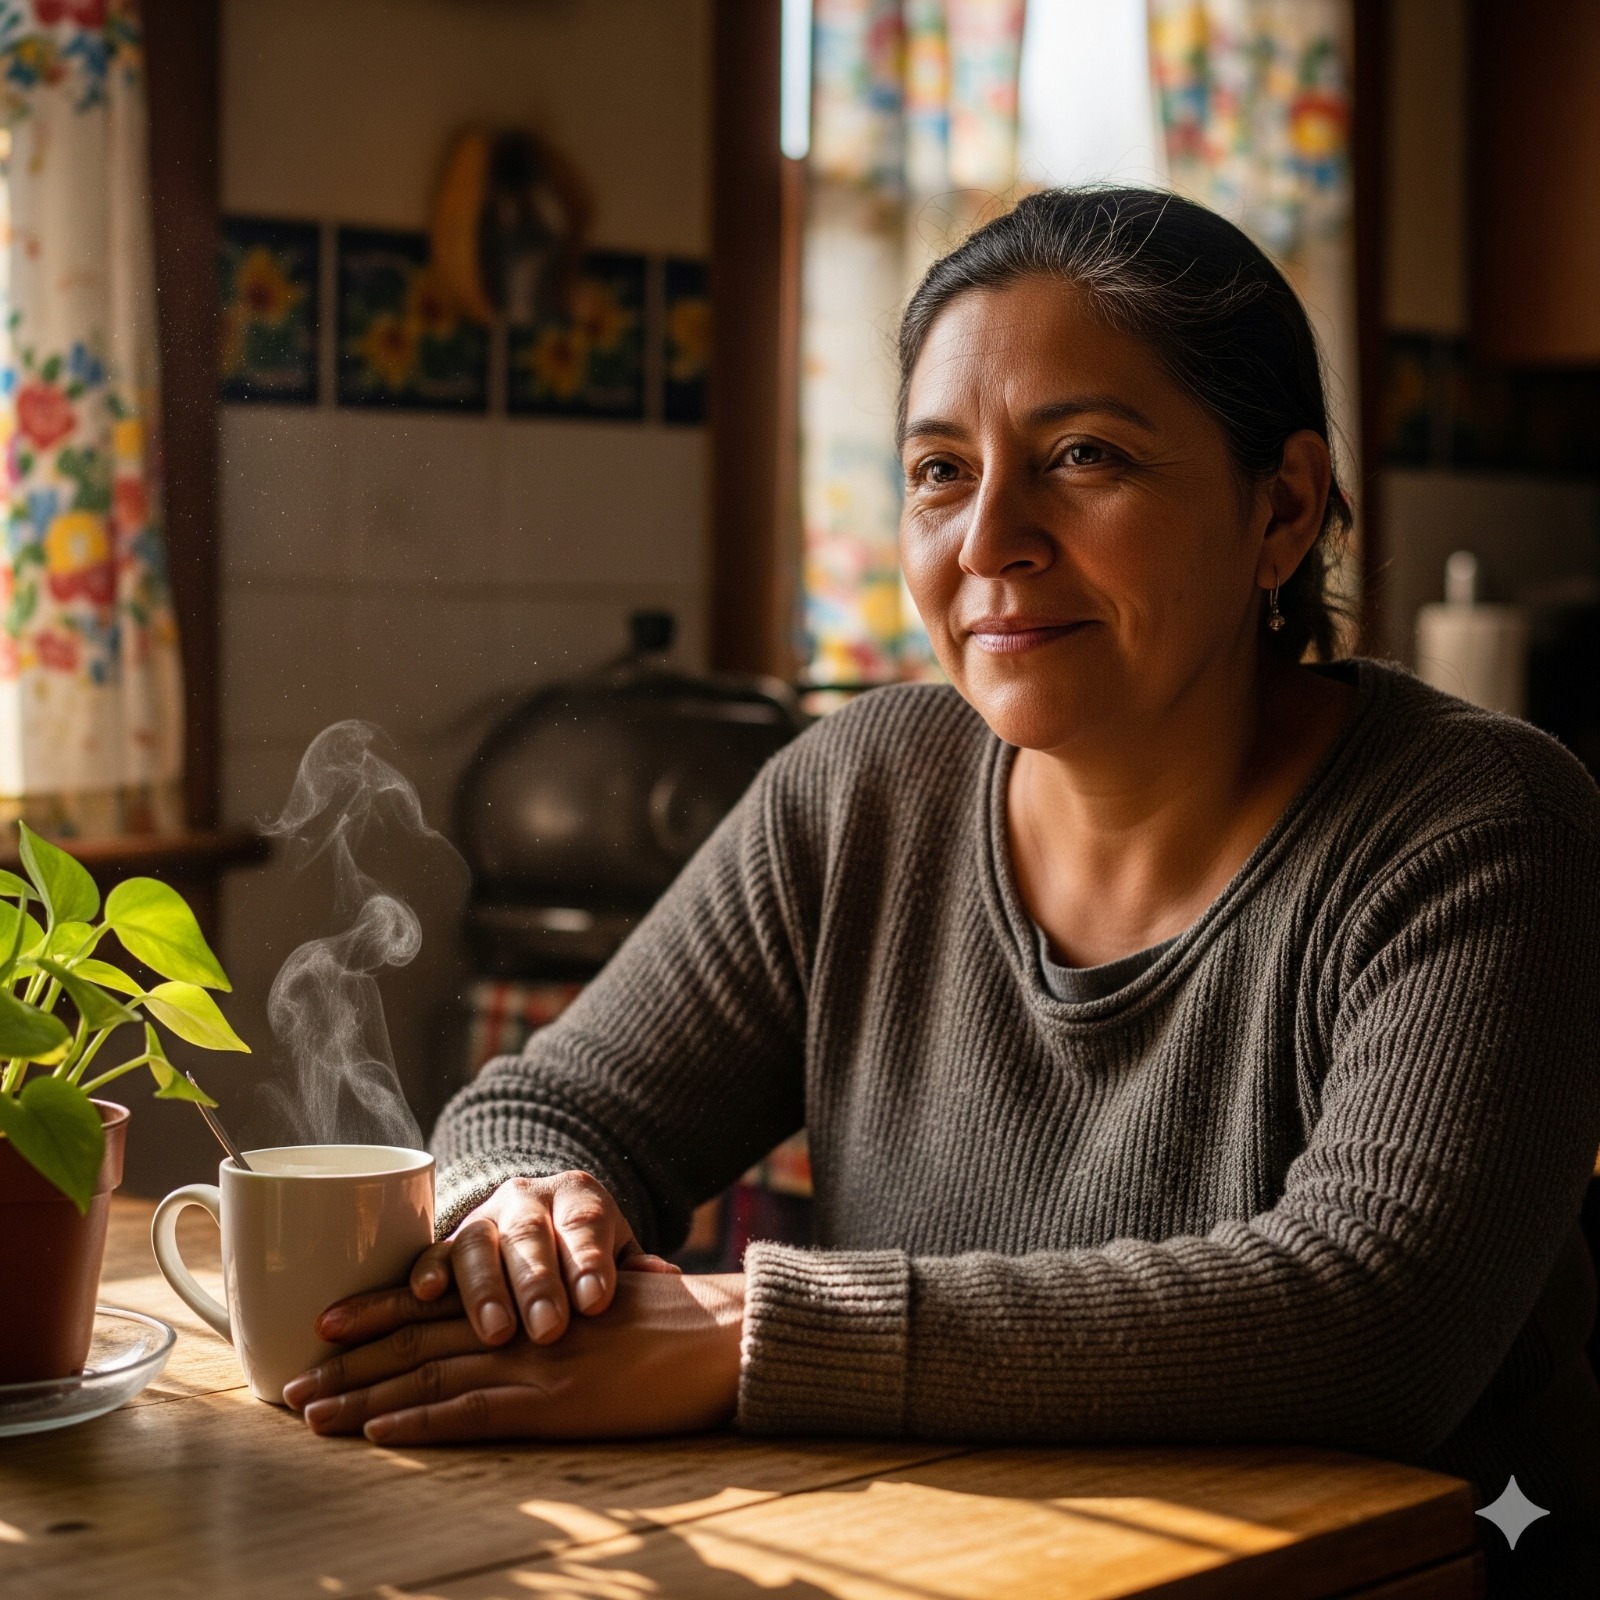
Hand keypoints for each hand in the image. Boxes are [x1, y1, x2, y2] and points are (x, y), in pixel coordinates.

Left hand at [283, 1271, 744, 1444]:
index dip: (375, 1310)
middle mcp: (520, 1319)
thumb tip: (525, 1326)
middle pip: (416, 1337)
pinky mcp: (555, 1399)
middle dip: (347, 1361)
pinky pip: (471, 1412)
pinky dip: (418, 1424)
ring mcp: (534, 1358)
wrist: (721, 1333)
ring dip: (361, 1398)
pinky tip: (376, 1435)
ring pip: (428, 1375)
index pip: (436, 1299)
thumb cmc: (670, 1320)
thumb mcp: (601, 1299)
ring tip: (308, 1414)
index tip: (322, 1324)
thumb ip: (555, 1309)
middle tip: (287, 1383)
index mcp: (527, 1293)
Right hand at [330, 1171, 679, 1349]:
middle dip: (538, 1284)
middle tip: (549, 1330)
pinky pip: (432, 1252)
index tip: (596, 1301)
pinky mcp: (447, 1243)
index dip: (588, 1261)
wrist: (543, 1216)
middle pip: (530, 1237)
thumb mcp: (618, 1251)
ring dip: (484, 1289)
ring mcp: (484, 1219)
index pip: (585, 1224)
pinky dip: (427, 1272)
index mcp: (579, 1198)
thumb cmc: (589, 1253)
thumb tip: (669, 1278)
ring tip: (496, 1332)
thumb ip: (638, 1267)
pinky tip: (425, 1295)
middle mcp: (528, 1200)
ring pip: (478, 1244)